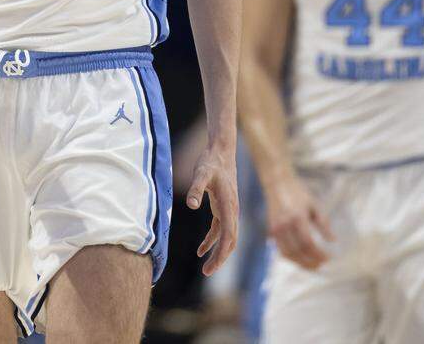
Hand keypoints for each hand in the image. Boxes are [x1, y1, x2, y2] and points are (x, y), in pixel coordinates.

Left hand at [186, 146, 239, 275]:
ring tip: (206, 268)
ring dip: (218, 252)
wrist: (221, 151)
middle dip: (221, 258)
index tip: (211, 268)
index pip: (228, 236)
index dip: (221, 254)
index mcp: (229, 206)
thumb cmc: (211, 162)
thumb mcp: (201, 173)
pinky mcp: (223, 207)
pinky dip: (212, 241)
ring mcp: (229, 210)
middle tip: (207, 272)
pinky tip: (201, 250)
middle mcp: (233, 211)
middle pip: (230, 241)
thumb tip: (191, 205)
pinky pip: (220, 230)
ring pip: (227, 238)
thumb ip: (196, 188)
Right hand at [265, 174, 333, 270]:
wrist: (277, 184)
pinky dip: (291, 257)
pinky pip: (281, 249)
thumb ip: (324, 224)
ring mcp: (276, 228)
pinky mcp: (271, 230)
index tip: (328, 258)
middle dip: (310, 262)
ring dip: (300, 263)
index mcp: (297, 217)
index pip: (308, 243)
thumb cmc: (298, 193)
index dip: (318, 254)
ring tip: (312, 265)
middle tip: (321, 265)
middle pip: (297, 252)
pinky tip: (300, 258)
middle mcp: (285, 225)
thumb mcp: (314, 206)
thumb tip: (333, 241)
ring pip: (287, 254)